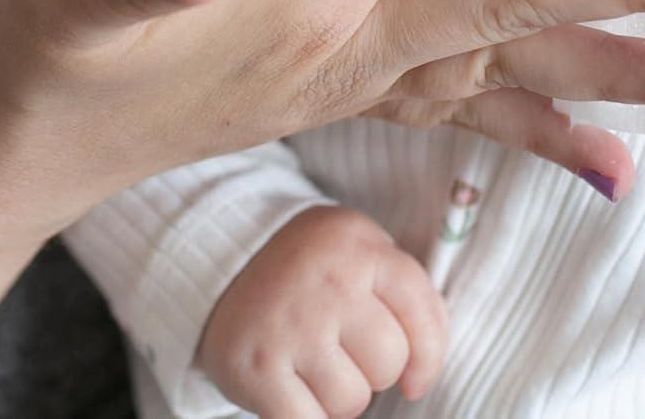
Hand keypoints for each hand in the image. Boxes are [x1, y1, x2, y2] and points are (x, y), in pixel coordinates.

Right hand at [0, 0, 644, 236]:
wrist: (12, 144)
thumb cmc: (31, 51)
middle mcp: (344, 43)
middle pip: (511, 11)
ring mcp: (340, 76)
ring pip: (499, 70)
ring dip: (603, 72)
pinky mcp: (325, 90)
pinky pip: (454, 108)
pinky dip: (529, 128)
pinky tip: (593, 163)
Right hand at [197, 205, 444, 417]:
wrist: (217, 269)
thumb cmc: (307, 275)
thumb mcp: (357, 254)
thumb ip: (405, 297)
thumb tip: (421, 374)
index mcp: (357, 243)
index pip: (422, 313)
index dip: (426, 357)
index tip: (414, 378)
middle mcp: (328, 278)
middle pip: (388, 363)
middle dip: (370, 370)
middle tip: (336, 349)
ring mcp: (290, 322)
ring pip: (352, 400)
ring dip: (335, 395)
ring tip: (307, 361)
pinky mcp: (257, 366)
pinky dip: (303, 415)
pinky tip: (287, 384)